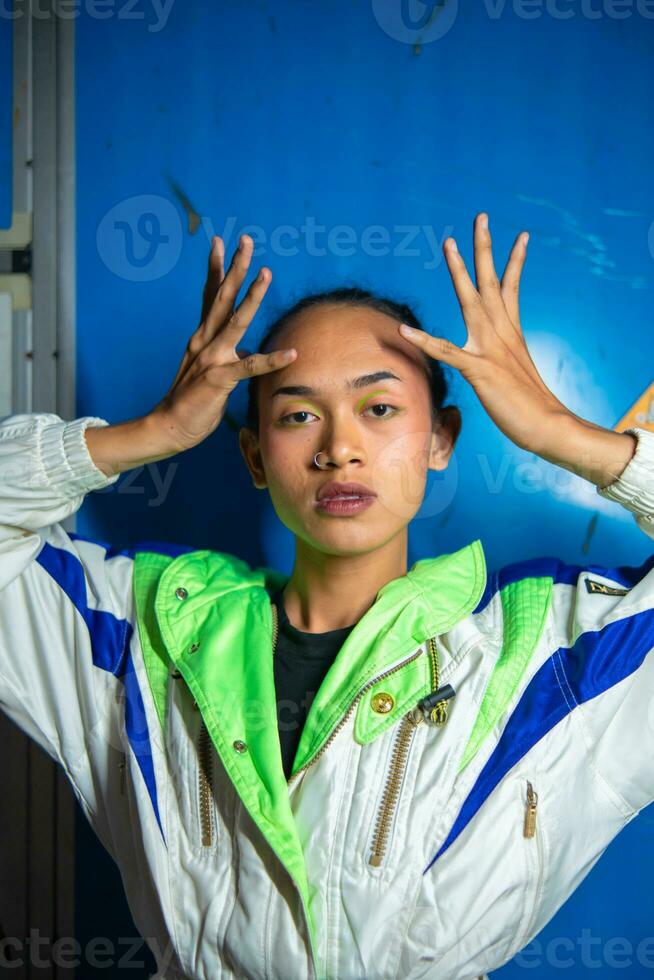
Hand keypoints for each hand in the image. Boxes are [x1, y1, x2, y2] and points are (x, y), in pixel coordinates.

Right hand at [149, 234, 296, 452]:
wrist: (169, 426)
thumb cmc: (191, 400)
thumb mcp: (209, 370)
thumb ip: (226, 355)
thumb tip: (247, 350)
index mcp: (201, 336)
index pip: (210, 295)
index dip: (216, 268)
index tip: (219, 241)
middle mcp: (204, 340)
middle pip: (221, 296)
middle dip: (235, 267)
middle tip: (245, 240)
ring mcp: (211, 358)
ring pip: (235, 321)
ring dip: (252, 297)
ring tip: (267, 274)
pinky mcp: (219, 379)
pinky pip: (250, 367)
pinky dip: (271, 360)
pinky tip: (291, 353)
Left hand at [398, 212, 570, 455]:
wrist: (549, 426)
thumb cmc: (532, 407)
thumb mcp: (513, 376)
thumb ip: (501, 362)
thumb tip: (494, 363)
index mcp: (511, 333)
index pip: (511, 288)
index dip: (514, 261)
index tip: (521, 235)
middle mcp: (502, 333)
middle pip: (492, 281)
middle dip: (484, 248)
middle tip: (480, 216)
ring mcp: (491, 349)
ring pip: (472, 301)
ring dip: (459, 271)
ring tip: (448, 244)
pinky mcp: (480, 370)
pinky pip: (446, 351)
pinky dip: (425, 341)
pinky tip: (404, 330)